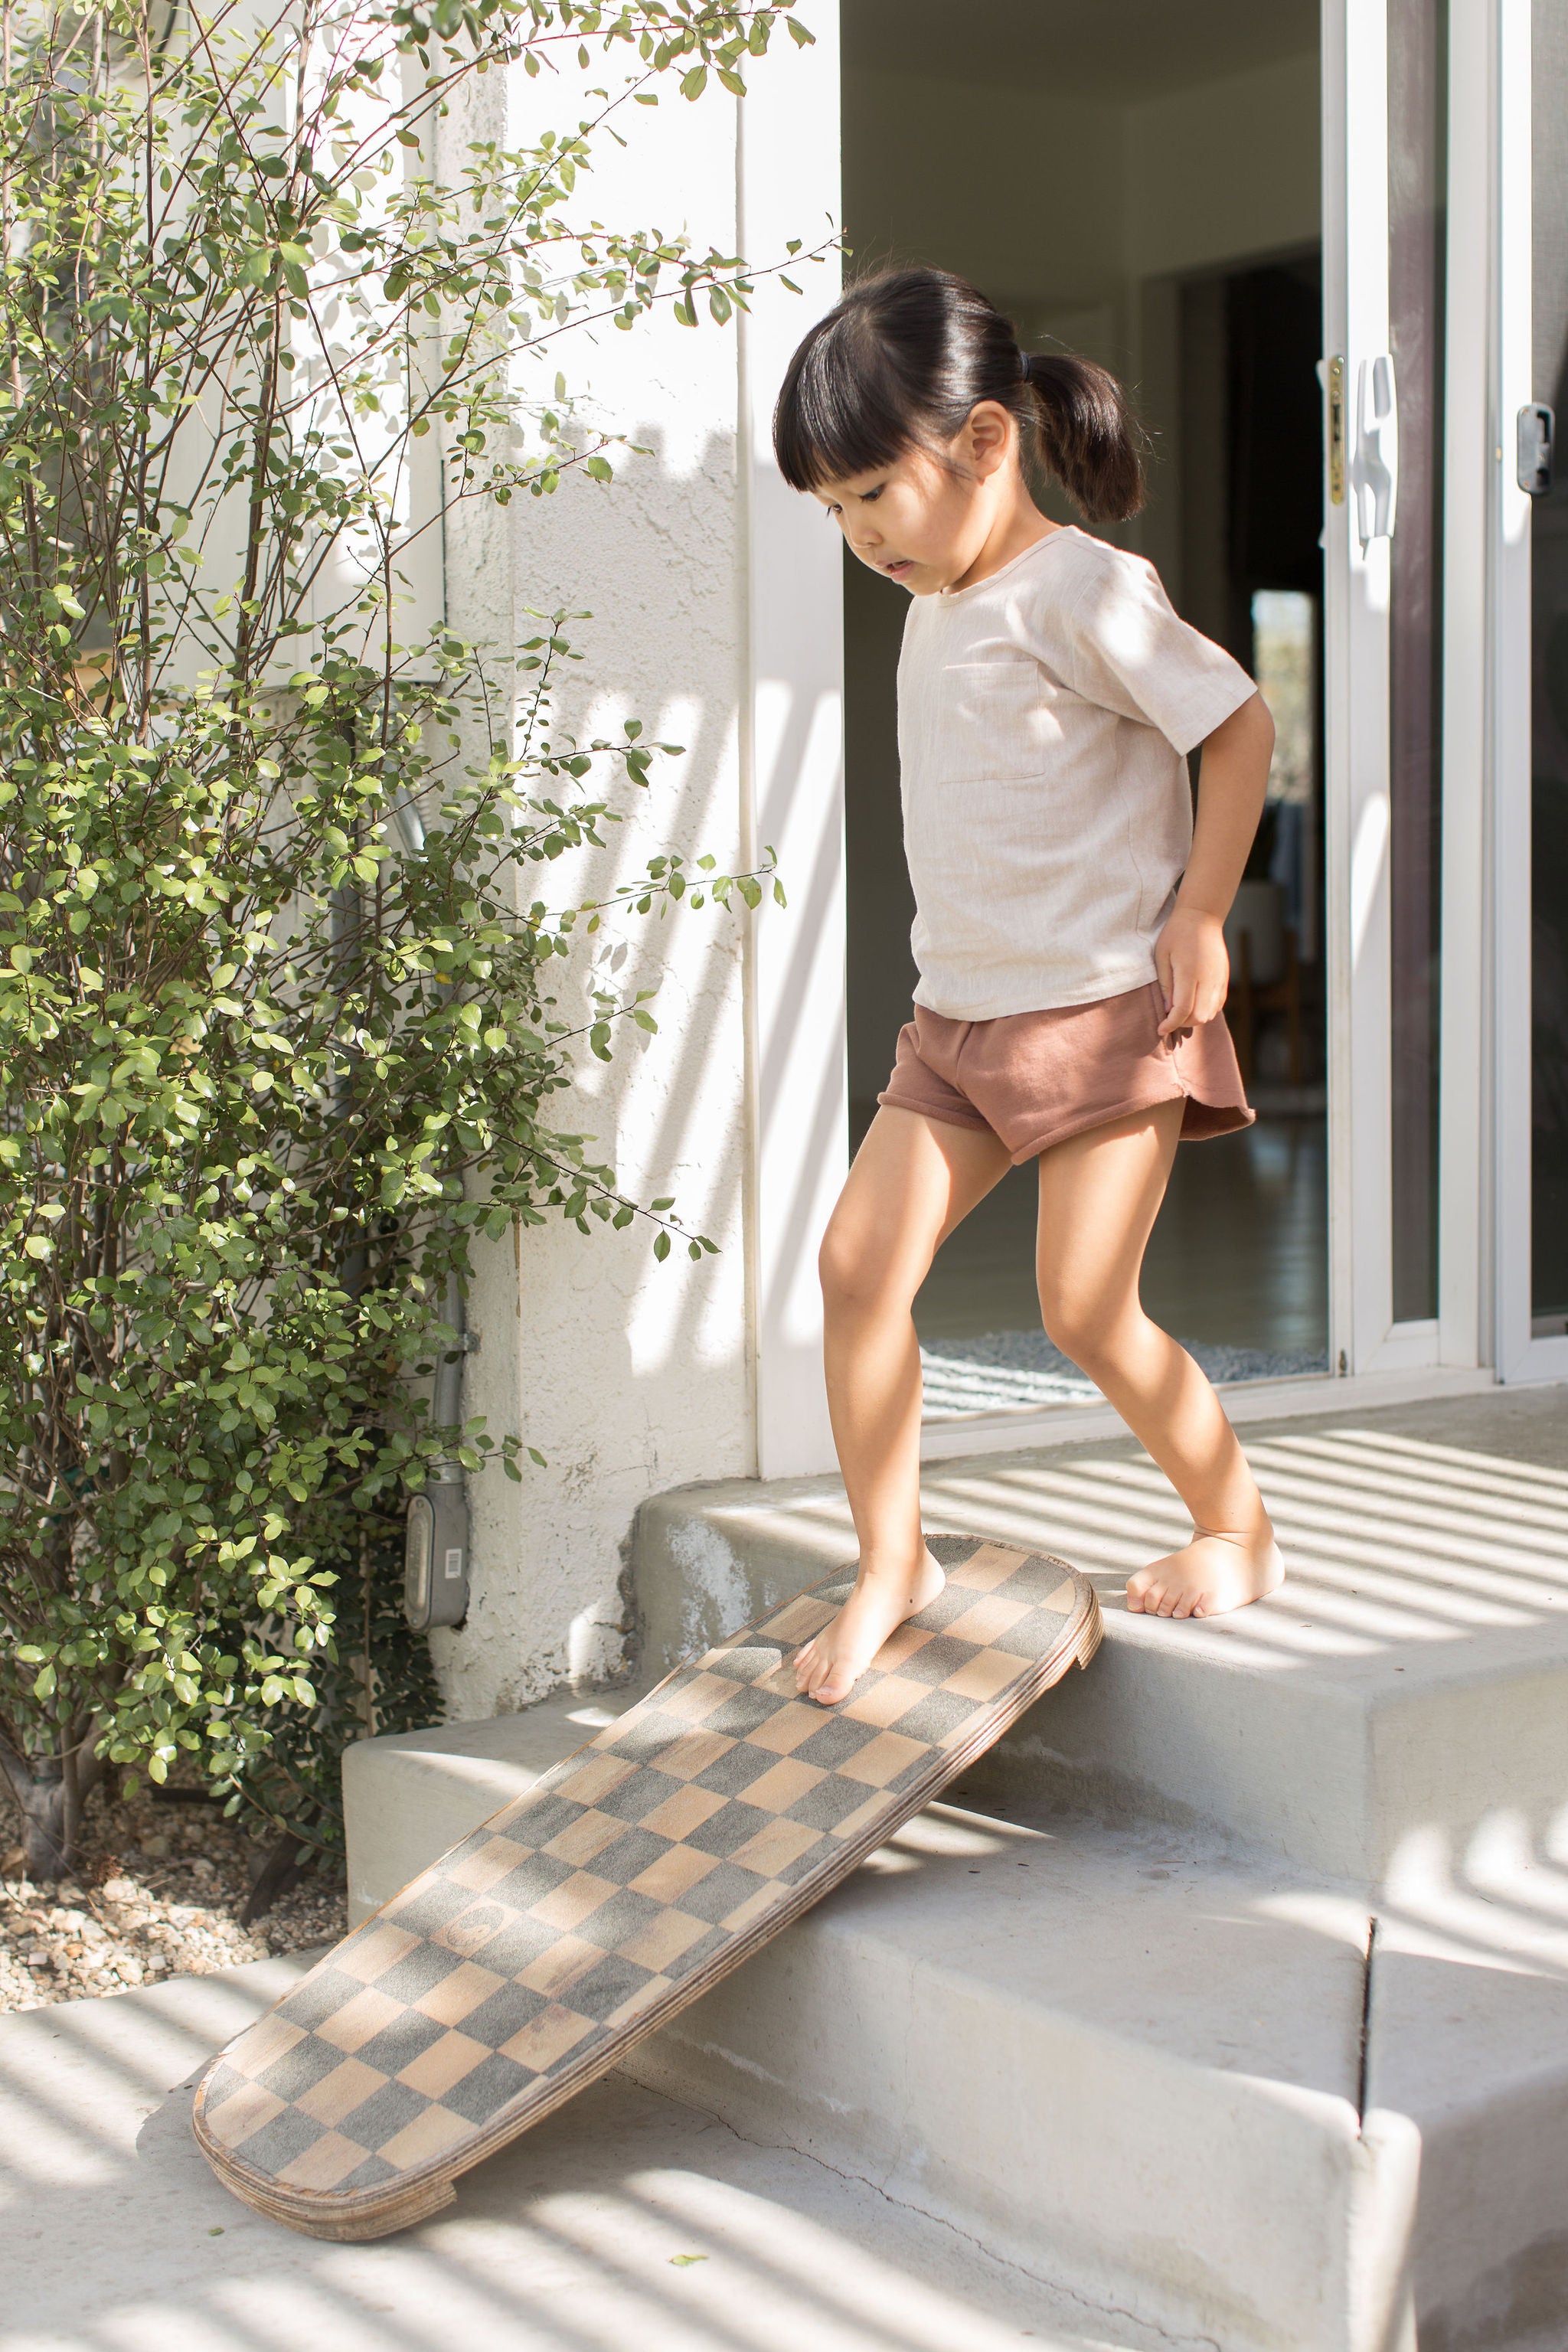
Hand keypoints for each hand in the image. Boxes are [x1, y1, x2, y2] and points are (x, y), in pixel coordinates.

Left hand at [1154, 904, 1229, 1036]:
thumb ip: (1165, 985)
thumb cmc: (1176, 933)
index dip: (1171, 1023)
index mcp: (1190, 972)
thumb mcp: (1162, 956)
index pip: (1183, 1009)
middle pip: (1199, 1016)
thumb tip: (1167, 1010)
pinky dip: (1206, 1010)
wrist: (1202, 917)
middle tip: (1169, 1019)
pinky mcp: (1224, 978)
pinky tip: (1194, 1005)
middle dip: (1183, 1023)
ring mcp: (1219, 979)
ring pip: (1211, 1013)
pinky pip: (1218, 1004)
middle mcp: (1208, 979)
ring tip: (1180, 1013)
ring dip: (1195, 1019)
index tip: (1160, 1029)